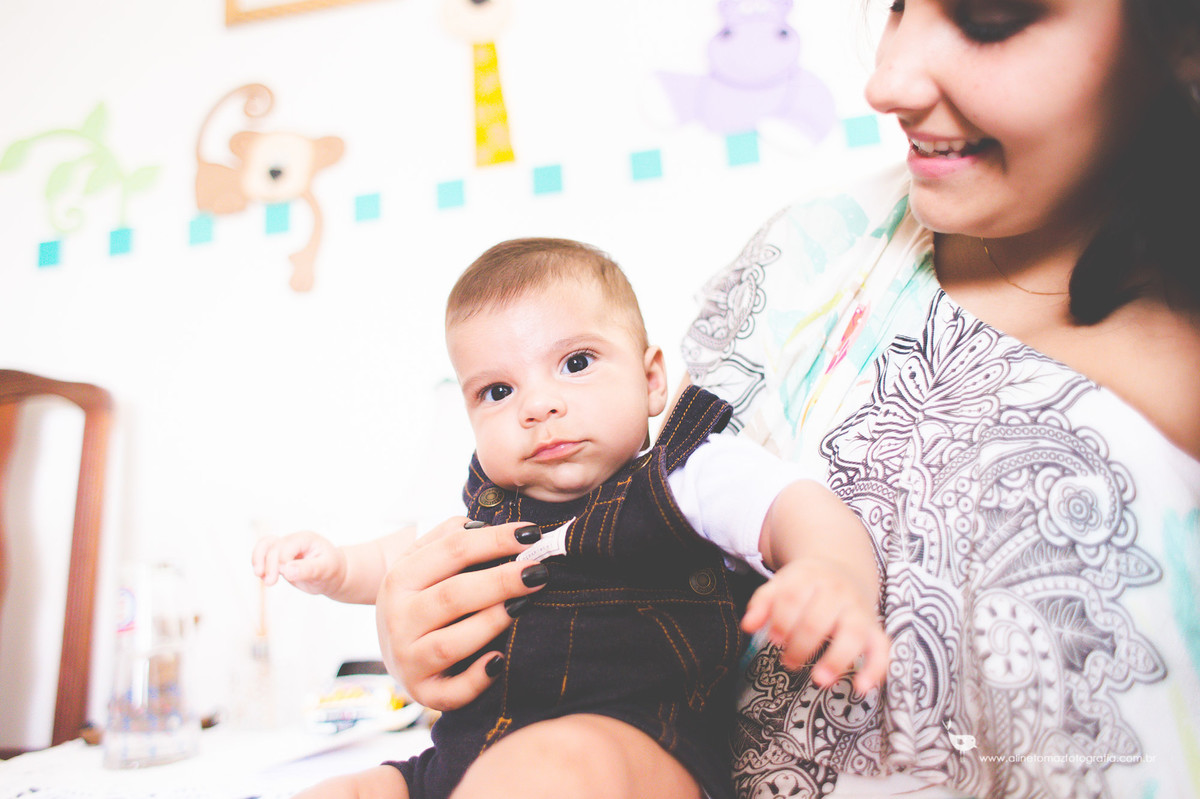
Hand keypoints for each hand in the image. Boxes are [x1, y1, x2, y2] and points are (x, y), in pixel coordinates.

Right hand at [251, 531, 346, 596]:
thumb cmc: (332, 570)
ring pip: (264, 545)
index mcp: (306, 539)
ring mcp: (286, 548)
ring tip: (259, 574)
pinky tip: (261, 575)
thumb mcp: (325, 570)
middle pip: (273, 547)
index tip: (288, 575)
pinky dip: (259, 563)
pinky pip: (263, 554)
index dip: (282, 562)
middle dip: (269, 565)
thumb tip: (287, 571)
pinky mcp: (280, 558)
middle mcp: (294, 540)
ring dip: (258, 559)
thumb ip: (307, 569)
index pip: (286, 547)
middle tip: (270, 583)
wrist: (334, 575)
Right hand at [375, 516, 547, 711]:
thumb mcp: (422, 562)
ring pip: (451, 643)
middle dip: (500, 581)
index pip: (452, 550)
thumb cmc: (421, 597)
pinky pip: (452, 693)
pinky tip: (501, 661)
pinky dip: (477, 679)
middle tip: (538, 572)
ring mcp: (407, 660)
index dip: (495, 540)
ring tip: (524, 606)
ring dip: (491, 624)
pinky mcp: (422, 693)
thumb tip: (488, 527)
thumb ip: (449, 537)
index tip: (532, 535)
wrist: (391, 649)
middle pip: (453, 595)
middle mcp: (398, 619)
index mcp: (400, 579)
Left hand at [742, 557, 888, 693]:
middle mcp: (838, 592)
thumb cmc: (806, 585)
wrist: (843, 569)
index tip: (773, 640)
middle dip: (800, 645)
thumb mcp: (781, 584)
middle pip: (818, 620)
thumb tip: (747, 626)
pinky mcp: (874, 628)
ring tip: (820, 679)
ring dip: (836, 659)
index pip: (793, 598)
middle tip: (788, 661)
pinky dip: (875, 668)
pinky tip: (861, 688)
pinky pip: (882, 648)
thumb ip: (762, 603)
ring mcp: (858, 609)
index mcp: (810, 577)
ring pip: (853, 633)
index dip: (781, 621)